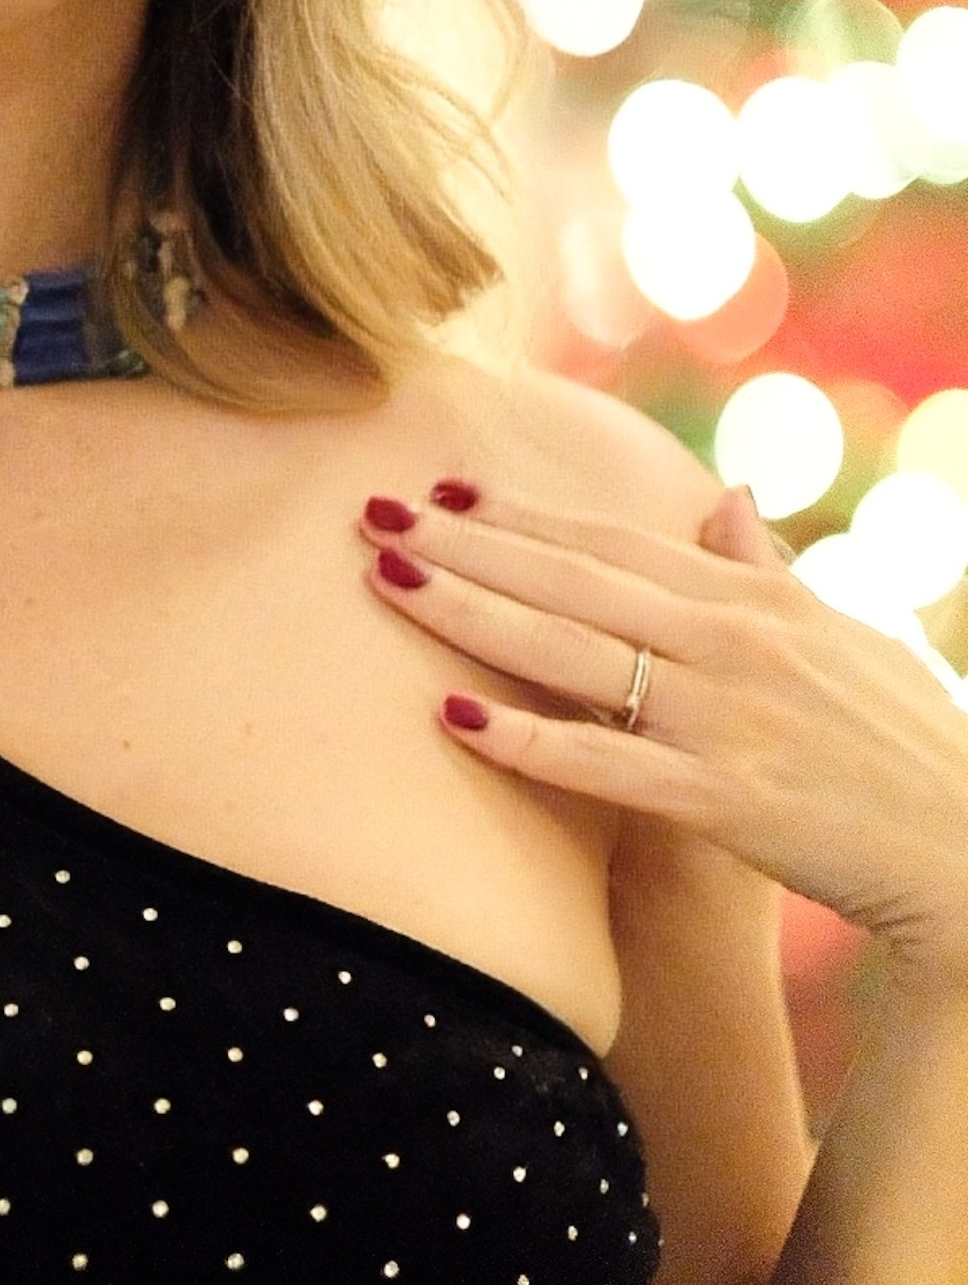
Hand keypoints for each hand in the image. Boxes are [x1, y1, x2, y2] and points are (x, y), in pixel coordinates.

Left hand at [357, 476, 967, 991]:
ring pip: (572, 651)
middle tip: (375, 513)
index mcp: (754, 600)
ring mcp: (725, 717)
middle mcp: (731, 642)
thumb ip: (769, 571)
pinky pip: (605, 764)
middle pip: (573, 579)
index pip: (615, 542)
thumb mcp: (844, 634)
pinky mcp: (724, 797)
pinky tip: (454, 717)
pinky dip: (527, 740)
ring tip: (388, 581)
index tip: (445, 486)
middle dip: (468, 544)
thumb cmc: (909, 742)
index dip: (524, 515)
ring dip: (471, 613)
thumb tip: (725, 501)